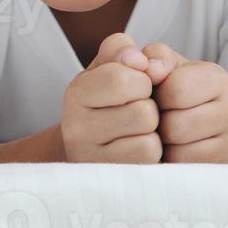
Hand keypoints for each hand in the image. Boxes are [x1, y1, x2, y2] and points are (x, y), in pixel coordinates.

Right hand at [61, 33, 161, 163]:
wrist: (92, 143)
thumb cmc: (108, 97)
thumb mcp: (109, 65)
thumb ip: (122, 49)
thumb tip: (144, 62)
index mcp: (76, 92)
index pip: (123, 79)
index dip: (142, 80)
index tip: (134, 86)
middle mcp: (76, 128)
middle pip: (143, 112)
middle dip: (150, 108)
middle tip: (136, 110)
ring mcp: (91, 158)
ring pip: (149, 140)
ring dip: (152, 133)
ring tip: (136, 130)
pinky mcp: (110, 179)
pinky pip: (149, 162)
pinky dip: (152, 154)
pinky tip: (137, 148)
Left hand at [141, 43, 227, 162]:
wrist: (203, 128)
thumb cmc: (175, 92)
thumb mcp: (166, 68)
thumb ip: (155, 57)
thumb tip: (147, 66)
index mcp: (217, 78)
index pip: (175, 91)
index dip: (157, 97)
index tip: (159, 97)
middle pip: (175, 125)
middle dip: (159, 124)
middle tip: (162, 121)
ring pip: (179, 151)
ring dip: (164, 146)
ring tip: (168, 136)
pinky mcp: (227, 166)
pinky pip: (185, 169)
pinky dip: (172, 163)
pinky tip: (176, 151)